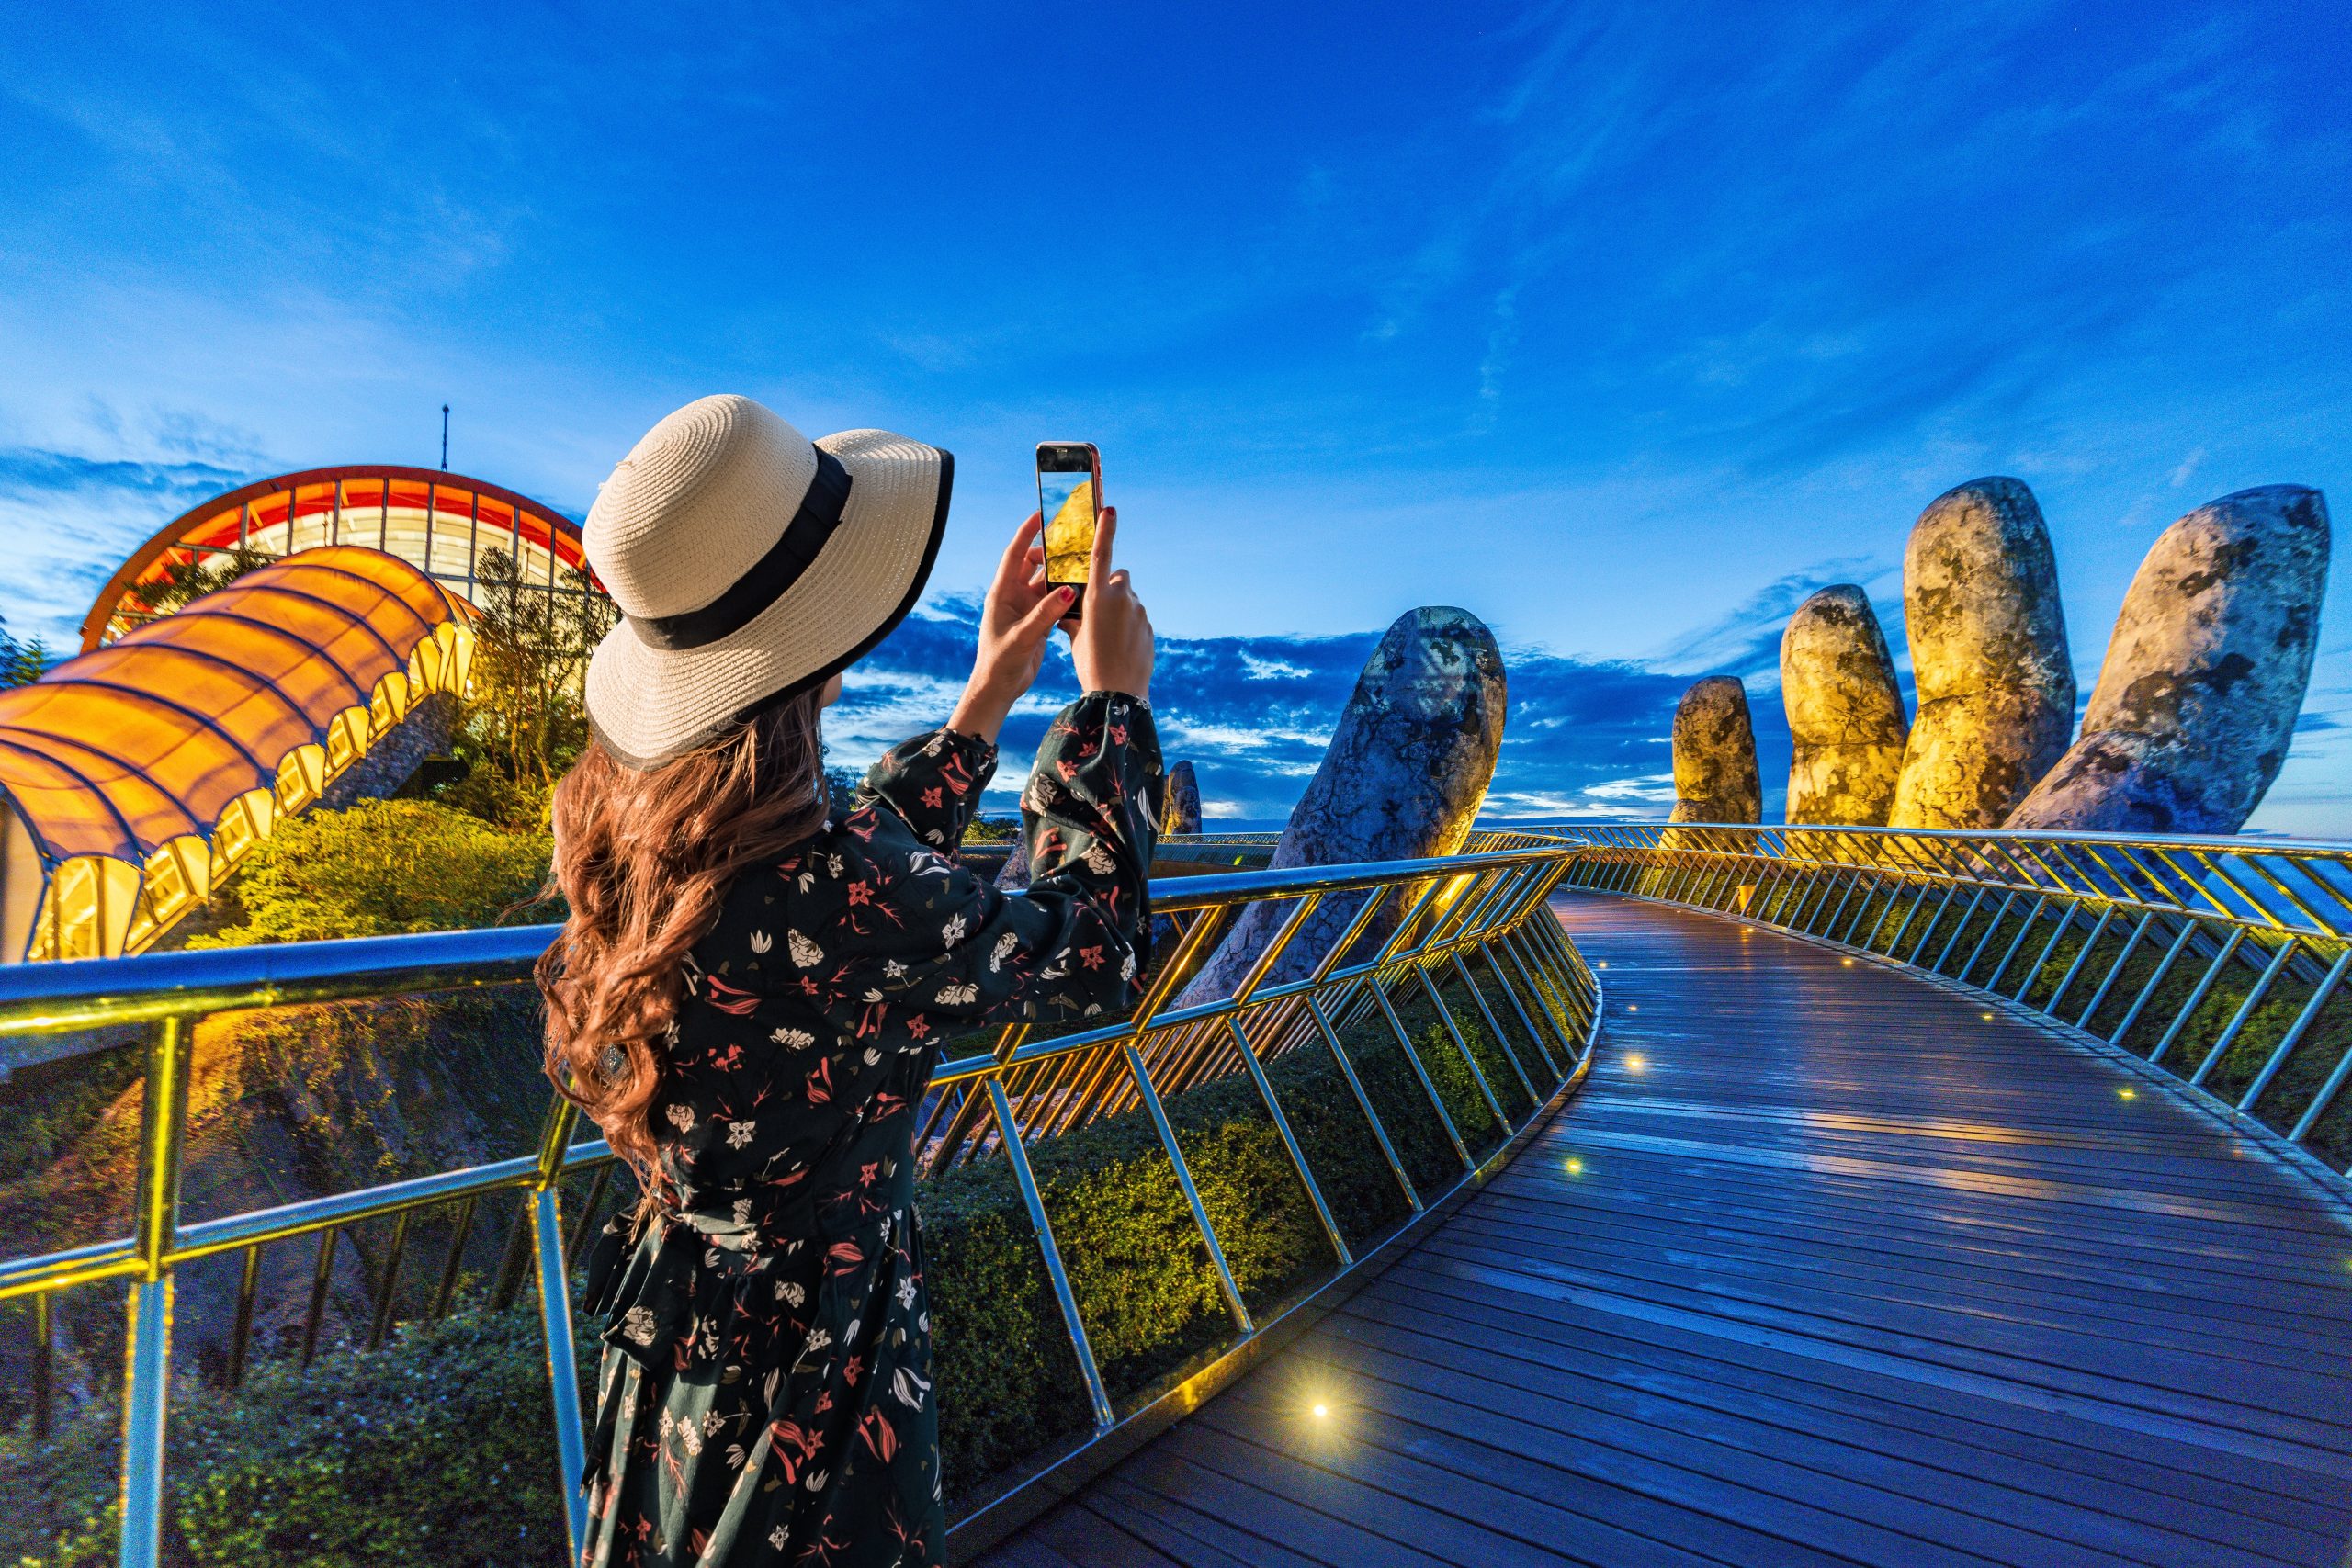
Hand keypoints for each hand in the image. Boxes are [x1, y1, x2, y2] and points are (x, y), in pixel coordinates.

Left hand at [948, 512, 1072, 742]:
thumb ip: (1046, 613)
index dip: (1027, 533)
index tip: (1041, 515)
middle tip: (1073, 543)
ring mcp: (1026, 608)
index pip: (1015, 555)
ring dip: (1062, 576)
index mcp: (1002, 593)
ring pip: (1047, 583)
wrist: (999, 689)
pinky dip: (1067, 596)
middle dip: (1051, 554)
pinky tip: (1083, 593)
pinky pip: (1054, 602)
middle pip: (1034, 565)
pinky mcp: (1037, 622)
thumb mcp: (1023, 637)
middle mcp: (1013, 596)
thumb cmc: (1000, 663)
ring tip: (1082, 565)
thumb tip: (1069, 590)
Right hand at [1066, 507, 1152, 699]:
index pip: (1102, 555)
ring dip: (1119, 608)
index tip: (1110, 509)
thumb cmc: (1090, 665)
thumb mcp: (1076, 638)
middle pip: (1118, 578)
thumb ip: (1074, 616)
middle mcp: (1121, 598)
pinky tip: (1120, 646)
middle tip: (1098, 610)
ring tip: (1108, 637)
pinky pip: (1137, 616)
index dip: (1105, 530)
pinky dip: (1128, 624)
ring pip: (1128, 598)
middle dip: (1110, 586)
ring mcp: (1139, 611)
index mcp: (1098, 597)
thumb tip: (1067, 609)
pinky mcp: (1149, 625)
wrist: (1120, 693)